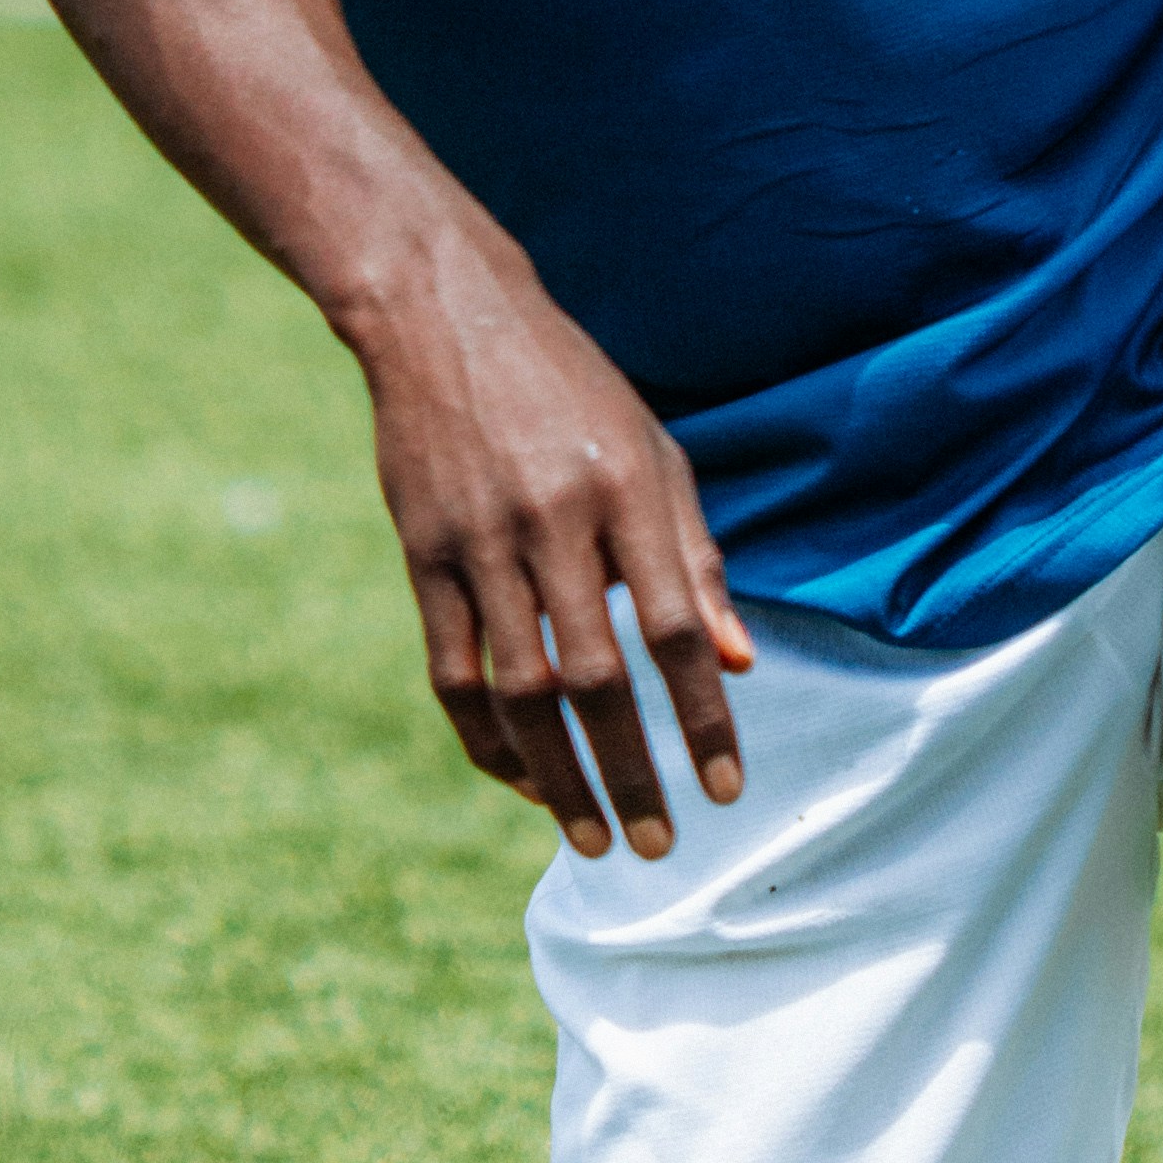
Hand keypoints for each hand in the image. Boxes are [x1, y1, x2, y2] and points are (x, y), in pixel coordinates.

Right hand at [355, 228, 752, 858]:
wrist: (443, 317)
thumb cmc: (571, 391)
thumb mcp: (653, 452)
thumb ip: (696, 559)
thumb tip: (739, 665)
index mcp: (625, 491)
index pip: (674, 630)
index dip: (703, 718)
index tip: (724, 790)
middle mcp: (551, 520)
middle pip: (597, 677)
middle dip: (632, 772)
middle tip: (659, 845)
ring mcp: (478, 542)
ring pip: (519, 690)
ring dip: (558, 776)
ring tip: (592, 836)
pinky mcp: (422, 556)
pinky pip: (453, 672)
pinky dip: (487, 738)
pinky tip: (523, 780)